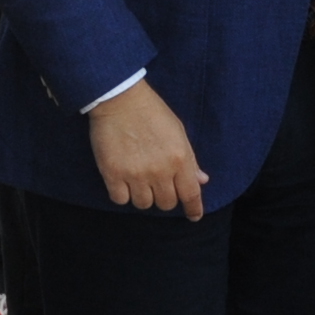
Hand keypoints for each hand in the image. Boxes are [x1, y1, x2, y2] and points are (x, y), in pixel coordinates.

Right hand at [88, 79, 208, 219]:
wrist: (120, 99)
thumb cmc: (152, 112)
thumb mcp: (178, 132)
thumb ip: (190, 160)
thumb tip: (201, 181)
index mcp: (179, 159)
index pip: (191, 194)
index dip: (193, 209)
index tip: (194, 216)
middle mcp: (160, 170)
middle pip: (166, 203)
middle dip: (164, 197)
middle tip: (158, 184)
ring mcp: (136, 174)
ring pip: (143, 204)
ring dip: (143, 196)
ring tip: (138, 179)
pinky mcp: (113, 174)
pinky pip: (120, 200)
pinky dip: (122, 194)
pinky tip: (122, 181)